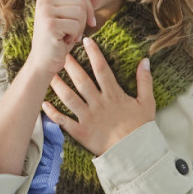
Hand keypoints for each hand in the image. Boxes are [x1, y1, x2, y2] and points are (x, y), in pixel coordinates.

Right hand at [25, 0, 98, 78]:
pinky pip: (76, 25)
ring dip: (79, 29)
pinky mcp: (49, 24)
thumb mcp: (73, 19)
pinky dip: (74, 36)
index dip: (88, 9)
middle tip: (72, 33)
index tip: (84, 24)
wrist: (43, 62)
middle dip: (83, 20)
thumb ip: (85, 2)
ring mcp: (45, 11)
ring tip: (67, 36)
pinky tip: (63, 42)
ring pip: (80, 12)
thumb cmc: (59, 40)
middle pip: (80, 2)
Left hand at [42, 35, 154, 155]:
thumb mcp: (147, 102)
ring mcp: (88, 117)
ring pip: (69, 98)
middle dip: (70, 65)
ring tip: (48, 73)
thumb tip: (145, 61)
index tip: (86, 41)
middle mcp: (98, 103)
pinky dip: (53, 113)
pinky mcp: (81, 132)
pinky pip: (64, 121)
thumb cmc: (141, 128)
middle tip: (60, 51)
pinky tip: (44, 103)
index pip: (102, 69)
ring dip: (58, 85)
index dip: (94, 54)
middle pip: (81, 80)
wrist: (135, 153)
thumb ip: (145, 81)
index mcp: (114, 94)